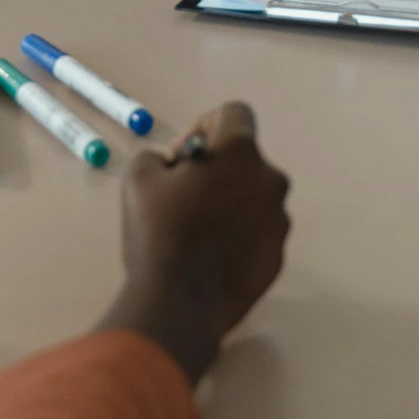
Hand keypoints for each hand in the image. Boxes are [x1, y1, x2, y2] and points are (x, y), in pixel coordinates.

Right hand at [96, 102, 291, 382]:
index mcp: (241, 153)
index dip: (204, 125)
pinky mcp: (277, 257)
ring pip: (253, 198)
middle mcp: (270, 180)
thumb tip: (174, 167)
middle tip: (182, 197)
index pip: (235, 113)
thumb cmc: (158, 233)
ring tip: (195, 232)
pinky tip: (209, 257)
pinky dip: (238, 237)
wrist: (179, 304)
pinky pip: (258, 234)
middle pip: (244, 160)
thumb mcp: (139, 178)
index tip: (182, 158)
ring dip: (228, 203)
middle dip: (216, 170)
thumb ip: (157, 155)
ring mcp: (279, 221)